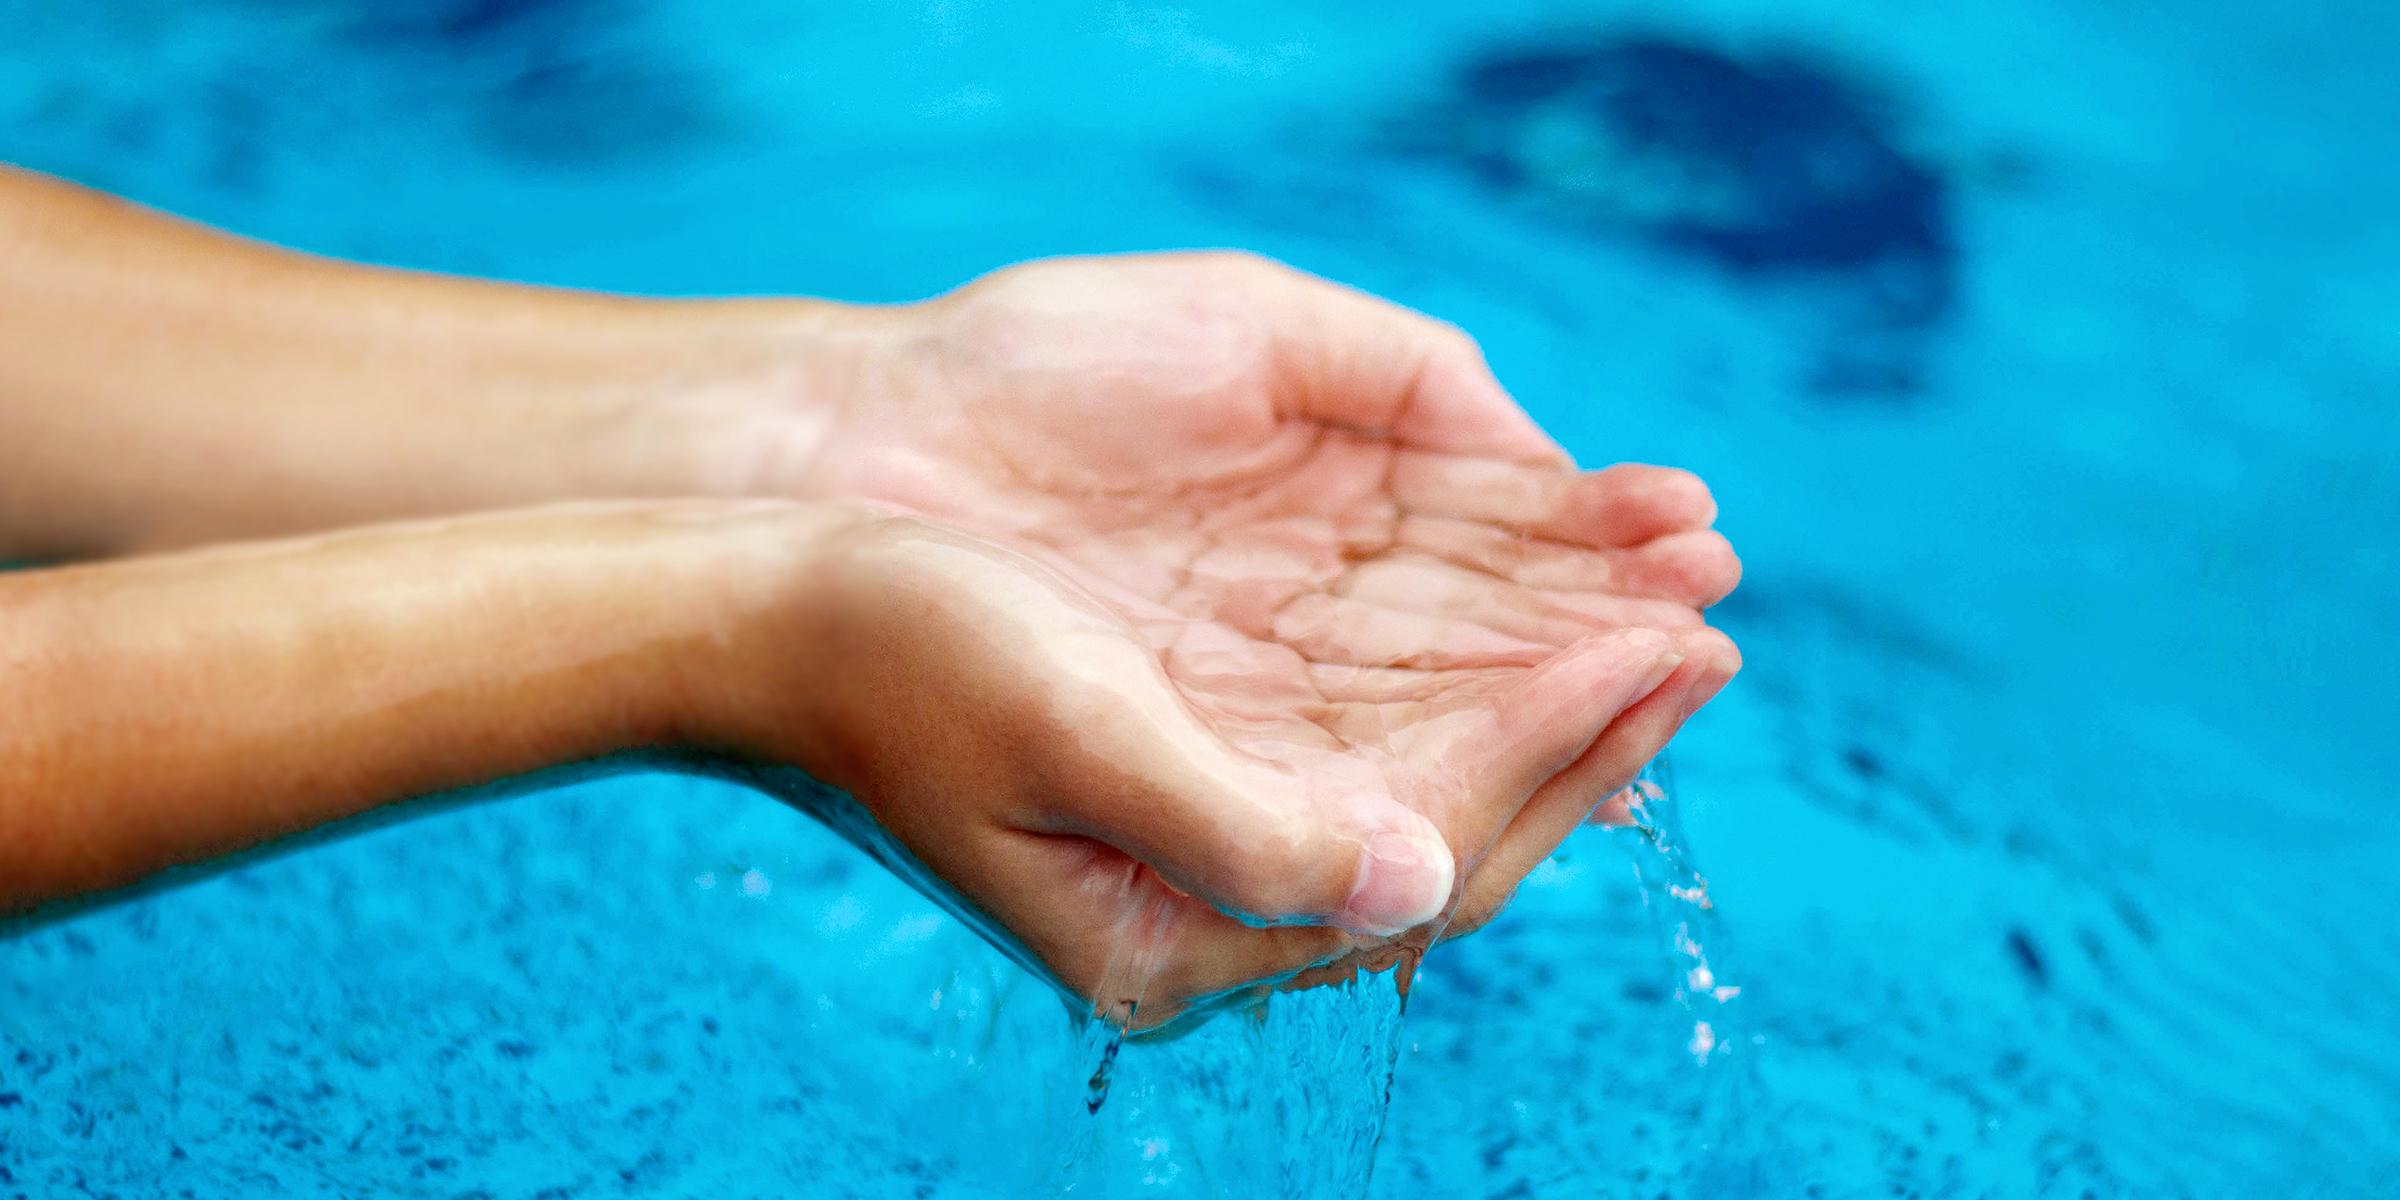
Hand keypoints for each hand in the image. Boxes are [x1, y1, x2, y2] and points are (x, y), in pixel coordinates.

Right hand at [740, 254, 1741, 1009]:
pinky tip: (1523, 646)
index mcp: (1184, 932)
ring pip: (1432, 793)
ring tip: (1653, 627)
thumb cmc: (898, 660)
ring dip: (1547, 711)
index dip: (1555, 744)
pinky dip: (1467, 695)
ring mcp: (1211, 851)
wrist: (775, 620)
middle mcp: (1213, 915)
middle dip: (1588, 737)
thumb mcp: (1068, 732)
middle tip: (1706, 636)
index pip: (1432, 846)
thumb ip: (1247, 829)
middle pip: (1457, 838)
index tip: (1655, 644)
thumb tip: (1422, 889)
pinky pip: (1377, 756)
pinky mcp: (1200, 787)